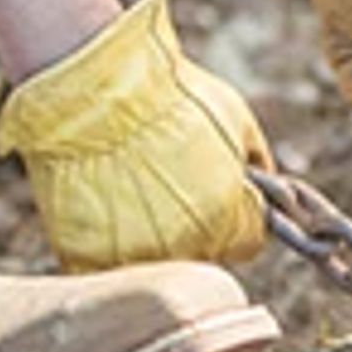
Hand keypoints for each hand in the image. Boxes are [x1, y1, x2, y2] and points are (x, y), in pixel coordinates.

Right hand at [0, 0, 271, 270]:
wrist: (94, 92)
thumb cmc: (167, 98)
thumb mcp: (236, 121)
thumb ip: (257, 162)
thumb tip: (266, 182)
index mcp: (225, 220)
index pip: (248, 241)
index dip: (239, 212)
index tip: (219, 190)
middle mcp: (182, 248)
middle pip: (202, 251)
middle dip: (195, 221)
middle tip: (168, 178)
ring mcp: (130, 255)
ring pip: (153, 257)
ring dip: (149, 230)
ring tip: (130, 182)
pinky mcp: (84, 255)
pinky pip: (105, 259)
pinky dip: (105, 236)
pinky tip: (101, 198)